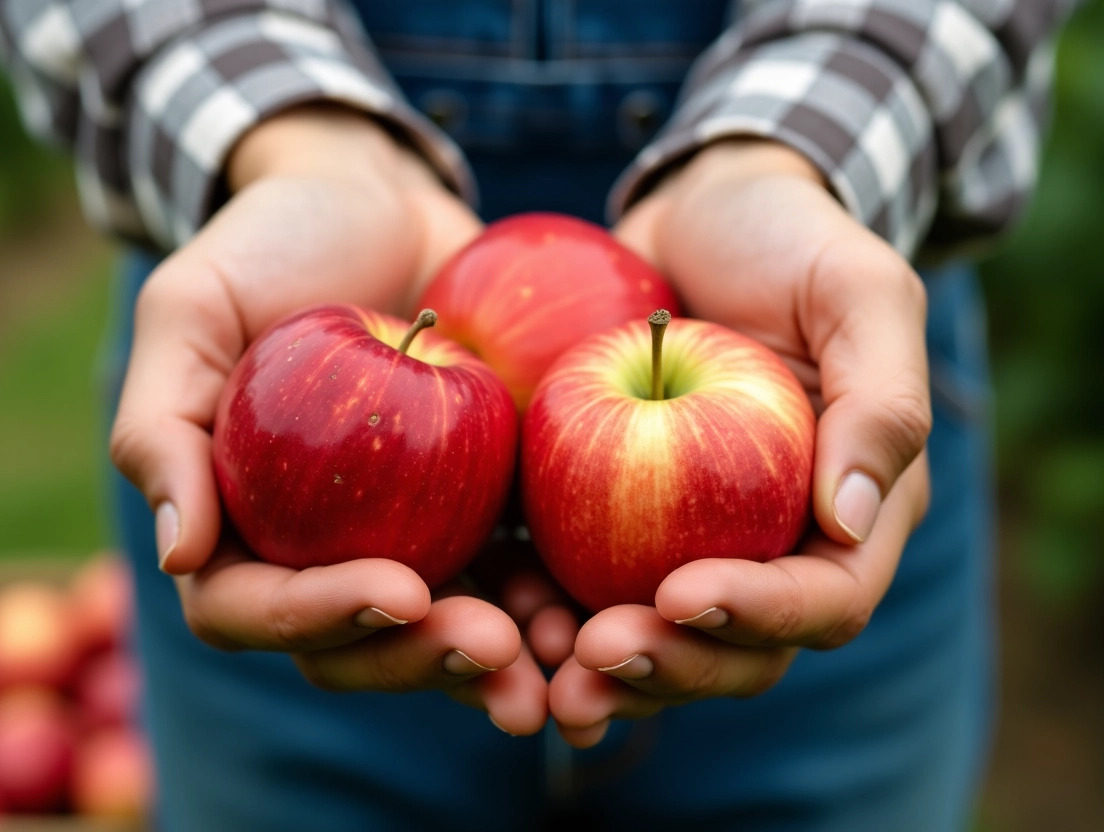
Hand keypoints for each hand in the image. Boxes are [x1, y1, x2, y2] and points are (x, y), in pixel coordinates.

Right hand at [109, 106, 547, 732]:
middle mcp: (315, 548)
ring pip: (436, 631)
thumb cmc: (271, 244)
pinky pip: (507, 574)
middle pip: (353, 645)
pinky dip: (542, 604)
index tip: (398, 589)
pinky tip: (585, 611)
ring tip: (553, 661)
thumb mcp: (193, 308)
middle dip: (419, 660)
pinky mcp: (475, 509)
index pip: (250, 606)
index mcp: (233, 523)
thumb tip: (179, 556)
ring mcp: (401, 536)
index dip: (317, 618)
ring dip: (490, 662)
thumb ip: (161, 425)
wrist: (378, 202)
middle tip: (491, 648)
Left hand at [548, 139, 932, 746]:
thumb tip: (851, 522)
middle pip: (734, 649)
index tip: (678, 592)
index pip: (823, 599)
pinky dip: (547, 614)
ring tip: (546, 678)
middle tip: (595, 655)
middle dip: (670, 665)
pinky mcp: (614, 521)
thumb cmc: (790, 242)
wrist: (699, 214)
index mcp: (847, 512)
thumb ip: (879, 402)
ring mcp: (689, 541)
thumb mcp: (859, 292)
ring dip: (605, 672)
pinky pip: (582, 585)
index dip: (758, 614)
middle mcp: (769, 544)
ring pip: (657, 640)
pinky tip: (505, 621)